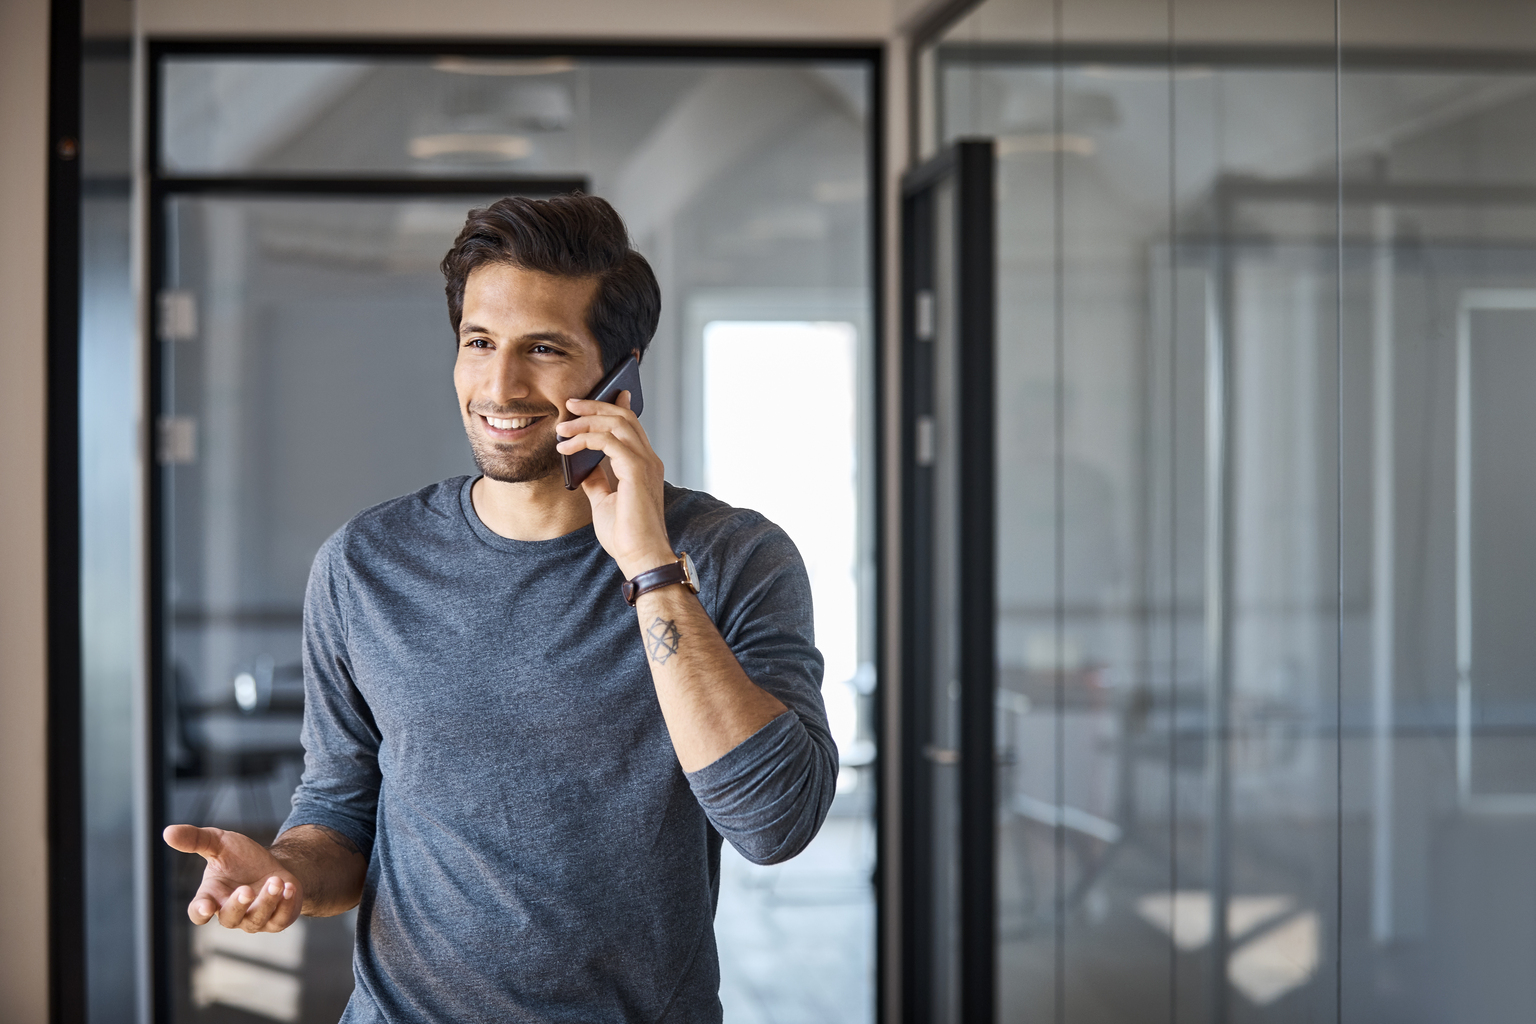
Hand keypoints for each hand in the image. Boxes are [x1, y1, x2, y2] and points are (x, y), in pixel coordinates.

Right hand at [164, 824, 302, 931]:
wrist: (273, 865)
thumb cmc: (241, 858)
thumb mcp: (220, 843)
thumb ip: (195, 840)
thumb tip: (167, 832)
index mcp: (211, 897)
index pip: (198, 912)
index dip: (200, 912)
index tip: (206, 907)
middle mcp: (230, 912)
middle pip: (229, 918)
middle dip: (238, 905)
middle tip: (246, 889)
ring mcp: (254, 919)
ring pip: (257, 918)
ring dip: (267, 900)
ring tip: (276, 881)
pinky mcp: (277, 919)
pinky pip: (281, 918)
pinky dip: (286, 905)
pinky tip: (290, 888)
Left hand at [555, 389, 674, 577]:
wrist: (640, 557)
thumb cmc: (626, 535)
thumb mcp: (603, 501)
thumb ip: (596, 480)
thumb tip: (582, 465)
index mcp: (644, 465)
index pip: (631, 425)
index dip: (615, 405)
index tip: (595, 396)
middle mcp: (649, 460)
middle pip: (624, 417)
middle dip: (595, 406)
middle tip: (570, 404)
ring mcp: (645, 464)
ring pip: (617, 423)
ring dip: (586, 420)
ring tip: (563, 427)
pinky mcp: (636, 471)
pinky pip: (609, 441)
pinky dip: (585, 439)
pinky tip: (566, 448)